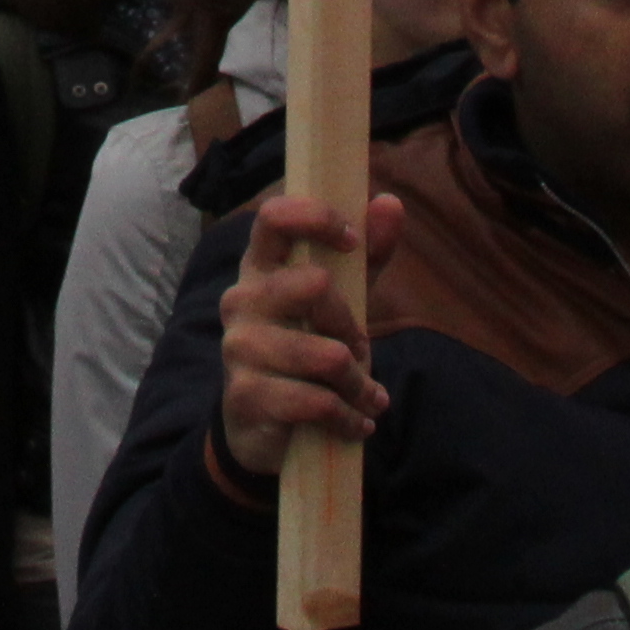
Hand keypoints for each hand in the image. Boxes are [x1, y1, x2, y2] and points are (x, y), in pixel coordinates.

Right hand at [212, 192, 401, 485]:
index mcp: (260, 267)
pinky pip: (319, 402)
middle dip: (352, 327)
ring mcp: (239, 347)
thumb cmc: (304, 349)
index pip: (273, 217)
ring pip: (327, 355)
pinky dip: (349, 417)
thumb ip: (366, 256)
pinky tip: (354, 423)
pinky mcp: (246, 395)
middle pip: (316, 286)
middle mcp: (241, 299)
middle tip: (357, 350)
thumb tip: (390, 202)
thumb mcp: (337, 303)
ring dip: (358, 383)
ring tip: (363, 396)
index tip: (350, 240)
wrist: (258, 427)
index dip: (315, 218)